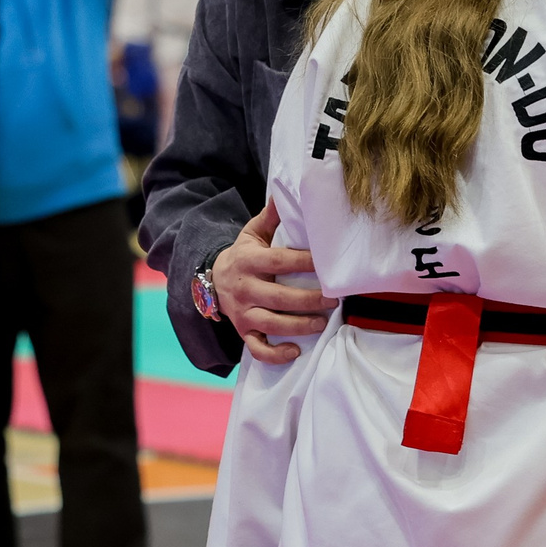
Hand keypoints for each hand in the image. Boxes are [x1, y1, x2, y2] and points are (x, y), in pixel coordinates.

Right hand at [213, 199, 326, 362]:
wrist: (211, 279)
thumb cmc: (243, 255)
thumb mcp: (251, 234)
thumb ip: (270, 217)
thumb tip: (284, 192)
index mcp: (249, 261)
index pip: (278, 261)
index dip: (303, 263)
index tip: (325, 264)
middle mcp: (244, 288)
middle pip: (278, 297)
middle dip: (308, 300)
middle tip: (334, 299)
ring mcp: (242, 312)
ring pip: (270, 324)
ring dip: (298, 326)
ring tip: (322, 323)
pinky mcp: (242, 331)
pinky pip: (257, 348)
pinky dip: (274, 353)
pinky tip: (294, 351)